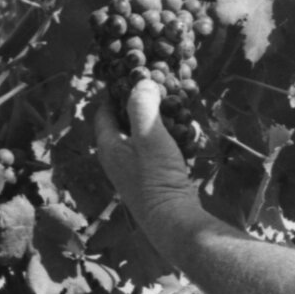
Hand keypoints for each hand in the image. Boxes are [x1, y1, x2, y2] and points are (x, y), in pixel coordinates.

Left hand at [95, 80, 203, 254]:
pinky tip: (189, 136)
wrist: (173, 218)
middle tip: (160, 88)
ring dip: (162, 122)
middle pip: (126, 122)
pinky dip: (173, 140)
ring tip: (179, 108)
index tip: (131, 75)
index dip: (114, 91)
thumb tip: (142, 82)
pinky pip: (161, 151)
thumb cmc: (156, 176)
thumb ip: (143, 106)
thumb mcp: (149, 136)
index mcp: (109, 145)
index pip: (104, 111)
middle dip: (144, 104)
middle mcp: (118, 158)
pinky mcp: (154, 178)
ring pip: (146, 136)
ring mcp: (136, 170)